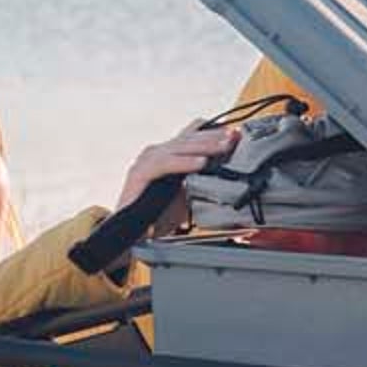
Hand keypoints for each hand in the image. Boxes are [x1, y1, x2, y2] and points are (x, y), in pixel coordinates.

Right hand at [115, 120, 237, 213]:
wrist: (131, 233)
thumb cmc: (157, 215)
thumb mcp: (186, 196)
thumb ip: (200, 183)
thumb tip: (226, 179)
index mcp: (168, 155)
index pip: (192, 135)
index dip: (213, 132)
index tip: (234, 134)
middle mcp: (157, 153)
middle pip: (189, 138)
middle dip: (214, 137)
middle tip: (234, 136)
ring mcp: (147, 161)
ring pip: (180, 147)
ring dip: (204, 146)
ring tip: (223, 146)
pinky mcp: (140, 173)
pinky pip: (166, 163)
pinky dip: (185, 163)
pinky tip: (201, 163)